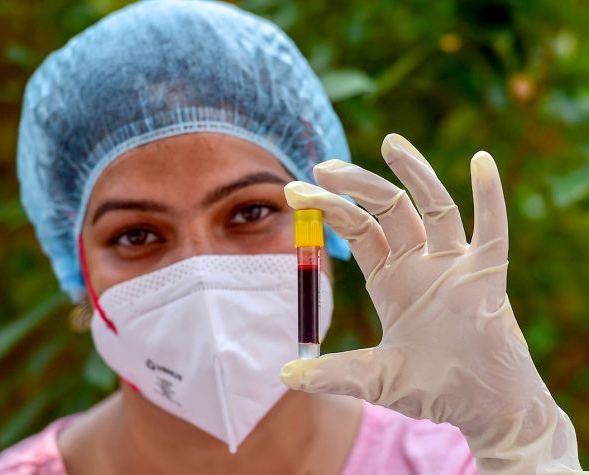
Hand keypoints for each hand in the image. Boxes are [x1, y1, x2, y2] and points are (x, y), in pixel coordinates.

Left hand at [281, 134, 582, 473]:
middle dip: (357, 186)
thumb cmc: (433, 390)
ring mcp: (455, 265)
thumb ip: (333, 373)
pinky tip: (481, 162)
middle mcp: (420, 263)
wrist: (483, 409)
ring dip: (415, 174)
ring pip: (434, 207)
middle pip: (388, 209)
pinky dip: (489, 196)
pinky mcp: (488, 275)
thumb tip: (285, 374)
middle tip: (323, 168)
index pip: (357, 229)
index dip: (328, 209)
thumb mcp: (375, 378)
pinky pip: (491, 229)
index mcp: (391, 278)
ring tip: (390, 142)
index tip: (294, 191)